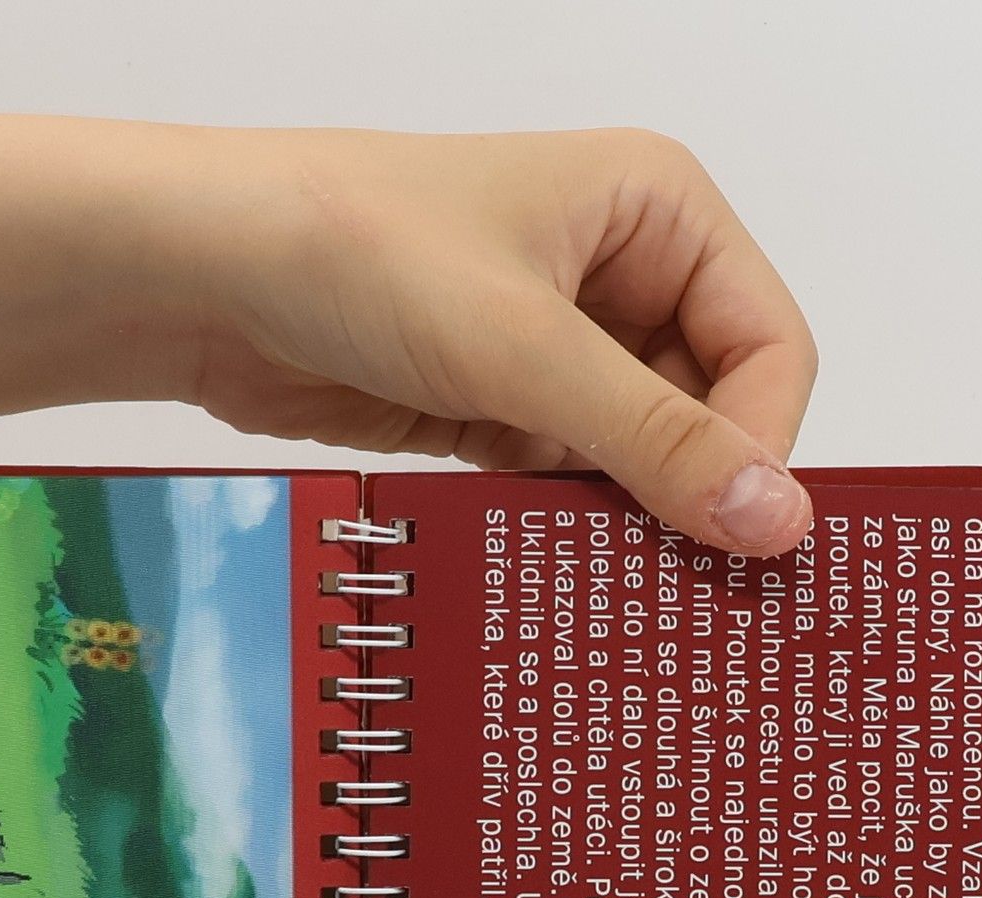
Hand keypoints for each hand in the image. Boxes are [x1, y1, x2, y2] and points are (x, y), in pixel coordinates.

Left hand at [165, 126, 818, 553]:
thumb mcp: (525, 348)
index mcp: (658, 211)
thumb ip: (654, 440)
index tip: (743, 539)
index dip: (762, 444)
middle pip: (710, 408)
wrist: (205, 278)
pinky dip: (569, 529)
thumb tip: (776, 521)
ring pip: (637, 456)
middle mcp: (620, 275)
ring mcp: (556, 349)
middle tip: (698, 593)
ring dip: (633, 522)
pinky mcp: (497, 408)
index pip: (768, 344)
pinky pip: (566, 481)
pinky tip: (572, 583)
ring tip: (638, 600)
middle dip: (697, 493)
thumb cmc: (358, 251)